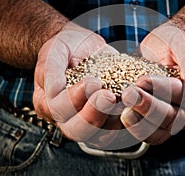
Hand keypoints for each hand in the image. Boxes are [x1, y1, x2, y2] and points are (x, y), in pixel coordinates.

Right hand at [33, 22, 121, 147]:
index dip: (74, 99)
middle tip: (108, 96)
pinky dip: (129, 122)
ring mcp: (88, 122)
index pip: (58, 110)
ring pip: (99, 137)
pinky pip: (119, 132)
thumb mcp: (54, 51)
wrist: (84, 48)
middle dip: (93, 116)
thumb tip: (54, 89)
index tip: (92, 81)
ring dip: (113, 122)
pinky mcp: (109, 121)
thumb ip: (50, 69)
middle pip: (77, 131)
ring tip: (124, 101)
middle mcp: (66, 118)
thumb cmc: (67, 49)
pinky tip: (136, 106)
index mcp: (48, 103)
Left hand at [121, 22, 184, 144]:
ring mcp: (176, 121)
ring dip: (140, 122)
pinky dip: (135, 129)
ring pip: (160, 133)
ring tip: (124, 110)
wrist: (160, 49)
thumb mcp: (182, 42)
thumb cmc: (173, 44)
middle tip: (128, 93)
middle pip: (173, 117)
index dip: (164, 90)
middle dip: (148, 106)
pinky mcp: (159, 126)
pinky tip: (123, 116)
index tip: (143, 80)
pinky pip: (149, 135)